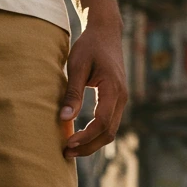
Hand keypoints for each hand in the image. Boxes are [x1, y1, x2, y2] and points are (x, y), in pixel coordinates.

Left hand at [60, 12, 127, 158]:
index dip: (86, 136)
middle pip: (108, 133)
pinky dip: (94, 135)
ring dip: (91, 144)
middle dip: (88, 147)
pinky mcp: (116, 101)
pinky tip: (79, 138)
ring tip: (70, 149)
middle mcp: (121, 97)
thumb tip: (64, 118)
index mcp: (113, 88)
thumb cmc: (89, 46)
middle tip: (66, 153)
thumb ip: (72, 93)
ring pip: (109, 132)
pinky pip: (108, 125)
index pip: (102, 122)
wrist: (106, 32)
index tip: (68, 142)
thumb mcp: (77, 66)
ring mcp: (121, 100)